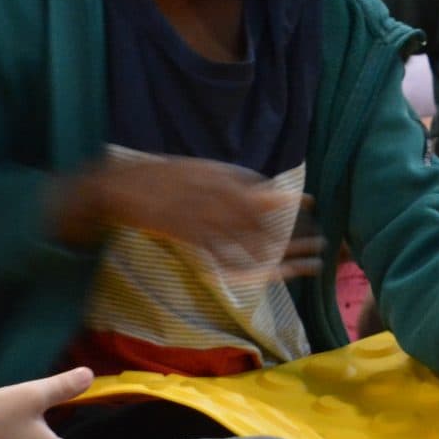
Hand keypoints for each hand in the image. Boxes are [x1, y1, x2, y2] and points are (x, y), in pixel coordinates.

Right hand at [58, 156, 317, 275]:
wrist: (121, 188)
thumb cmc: (160, 176)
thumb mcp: (198, 168)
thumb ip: (227, 178)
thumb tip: (257, 188)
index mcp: (220, 175)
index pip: (263, 188)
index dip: (290, 199)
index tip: (315, 204)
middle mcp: (215, 195)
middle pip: (261, 218)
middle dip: (291, 232)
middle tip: (318, 242)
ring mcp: (202, 216)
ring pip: (245, 238)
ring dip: (272, 251)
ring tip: (297, 263)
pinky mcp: (188, 234)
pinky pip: (220, 252)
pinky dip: (239, 261)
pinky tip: (256, 269)